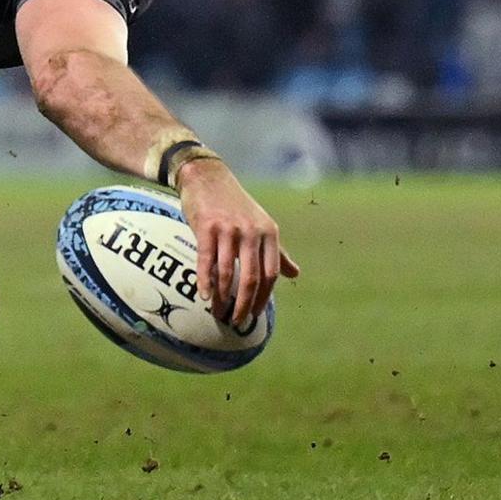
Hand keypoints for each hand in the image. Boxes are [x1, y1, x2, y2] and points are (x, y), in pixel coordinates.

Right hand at [175, 157, 298, 327]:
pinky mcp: (207, 227)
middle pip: (251, 278)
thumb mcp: (261, 224)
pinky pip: (207, 261)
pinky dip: (206, 281)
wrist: (207, 177)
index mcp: (269, 232)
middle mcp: (251, 232)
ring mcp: (229, 229)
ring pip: (228, 272)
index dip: (263, 298)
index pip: (271, 273)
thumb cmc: (235, 204)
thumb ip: (277, 251)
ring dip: (223, 297)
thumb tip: (296, 274)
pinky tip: (204, 295)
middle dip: (243, 304)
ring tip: (218, 313)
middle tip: (237, 322)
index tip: (254, 315)